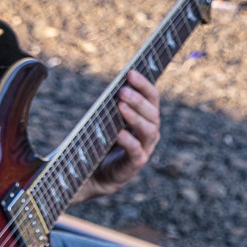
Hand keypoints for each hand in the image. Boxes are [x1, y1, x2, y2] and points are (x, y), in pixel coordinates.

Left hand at [76, 72, 160, 201]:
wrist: (93, 173)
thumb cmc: (101, 141)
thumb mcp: (106, 118)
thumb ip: (113, 103)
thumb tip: (113, 85)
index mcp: (145, 118)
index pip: (152, 98)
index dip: (144, 85)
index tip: (130, 72)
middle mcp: (149, 132)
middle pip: (154, 113)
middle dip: (139, 100)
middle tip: (122, 90)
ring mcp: (144, 149)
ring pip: (149, 130)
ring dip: (136, 116)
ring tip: (120, 105)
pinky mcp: (134, 164)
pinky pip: (136, 151)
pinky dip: (129, 141)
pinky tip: (118, 132)